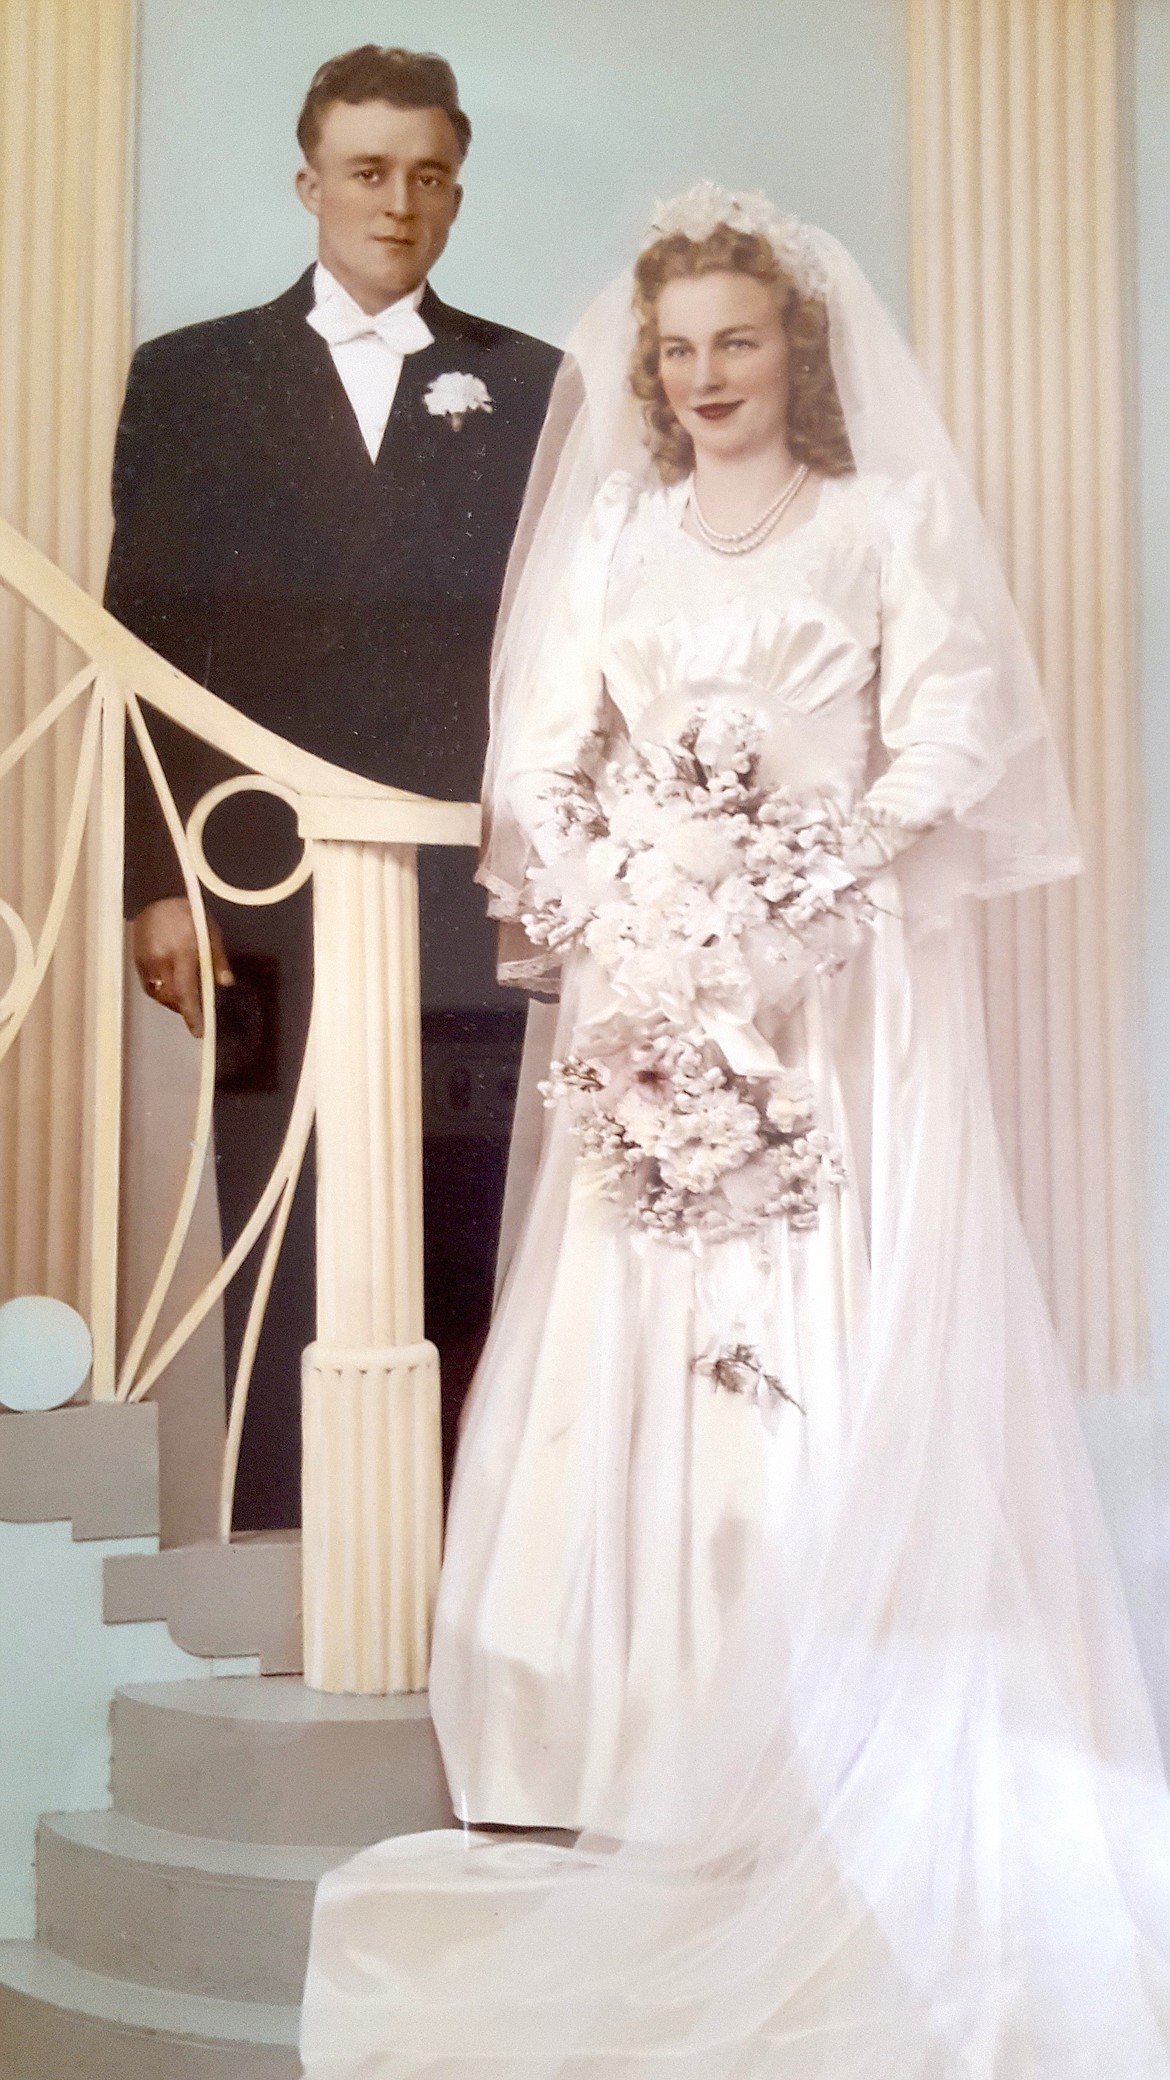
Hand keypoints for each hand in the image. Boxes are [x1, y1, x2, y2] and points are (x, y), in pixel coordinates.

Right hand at [132, 897, 233, 1038]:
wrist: (155, 896)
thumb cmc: (188, 914)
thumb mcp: (210, 932)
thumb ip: (216, 959)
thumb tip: (225, 983)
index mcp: (181, 953)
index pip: (186, 991)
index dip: (192, 1014)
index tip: (198, 1031)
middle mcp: (161, 960)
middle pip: (171, 998)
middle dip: (183, 1008)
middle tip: (195, 1012)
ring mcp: (146, 961)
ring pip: (159, 994)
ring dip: (172, 1002)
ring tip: (184, 1000)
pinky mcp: (136, 960)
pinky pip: (149, 985)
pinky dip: (161, 992)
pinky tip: (170, 988)